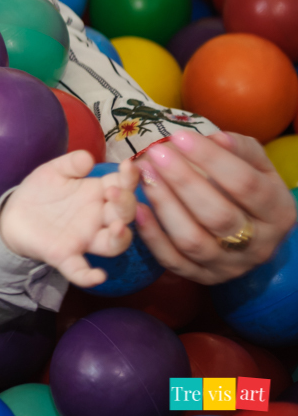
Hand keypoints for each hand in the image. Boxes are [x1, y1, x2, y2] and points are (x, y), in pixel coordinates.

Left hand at [0, 151, 138, 286]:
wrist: (13, 215)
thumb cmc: (40, 192)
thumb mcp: (53, 171)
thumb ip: (70, 163)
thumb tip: (88, 158)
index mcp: (97, 194)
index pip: (123, 185)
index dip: (130, 177)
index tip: (130, 166)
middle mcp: (97, 218)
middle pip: (124, 214)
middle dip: (125, 203)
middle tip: (114, 191)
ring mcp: (84, 239)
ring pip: (113, 244)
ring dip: (120, 237)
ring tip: (117, 226)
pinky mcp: (65, 256)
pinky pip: (81, 270)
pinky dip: (89, 276)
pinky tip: (97, 276)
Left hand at [133, 131, 296, 283]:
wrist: (254, 234)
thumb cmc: (250, 191)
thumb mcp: (257, 167)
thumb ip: (240, 149)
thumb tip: (216, 138)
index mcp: (278, 212)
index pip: (246, 185)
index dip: (212, 160)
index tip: (180, 137)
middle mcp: (259, 245)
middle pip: (218, 215)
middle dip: (183, 181)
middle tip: (155, 153)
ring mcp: (230, 266)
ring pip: (193, 240)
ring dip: (164, 205)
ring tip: (144, 174)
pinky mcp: (203, 277)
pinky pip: (173, 261)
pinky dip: (152, 236)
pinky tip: (137, 208)